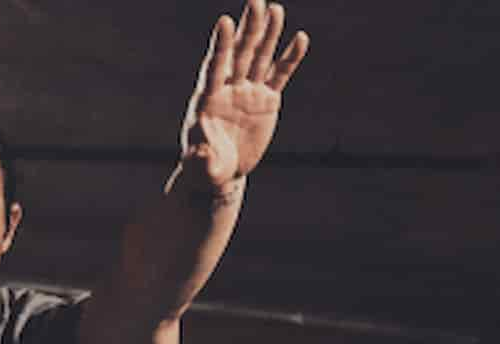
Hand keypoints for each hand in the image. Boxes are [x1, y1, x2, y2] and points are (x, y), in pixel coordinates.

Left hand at [181, 1, 309, 188]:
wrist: (221, 171)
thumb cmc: (205, 169)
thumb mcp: (200, 168)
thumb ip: (199, 158)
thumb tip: (199, 153)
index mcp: (207, 100)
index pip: (214, 67)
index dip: (220, 45)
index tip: (225, 22)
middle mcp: (228, 89)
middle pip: (239, 54)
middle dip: (248, 29)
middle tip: (255, 2)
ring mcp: (248, 92)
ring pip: (259, 58)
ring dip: (267, 34)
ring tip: (275, 9)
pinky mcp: (266, 100)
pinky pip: (280, 75)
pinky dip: (290, 58)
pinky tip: (299, 39)